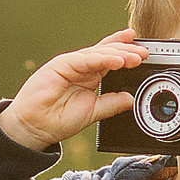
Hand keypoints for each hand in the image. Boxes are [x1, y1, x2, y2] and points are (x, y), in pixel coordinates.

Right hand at [0, 30, 146, 150]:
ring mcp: (71, 64)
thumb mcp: (94, 113)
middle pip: (107, 52)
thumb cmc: (58, 120)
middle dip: (127, 51)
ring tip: (135, 57)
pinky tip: (116, 60)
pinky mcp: (61, 64)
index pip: (110, 60)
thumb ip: (111, 104)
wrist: (35, 127)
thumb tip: (130, 98)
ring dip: (118, 54)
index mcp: (89, 77)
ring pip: (98, 53)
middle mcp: (81, 67)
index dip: (126, 54)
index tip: (143, 54)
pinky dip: (102, 59)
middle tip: (144, 53)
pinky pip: (86, 59)